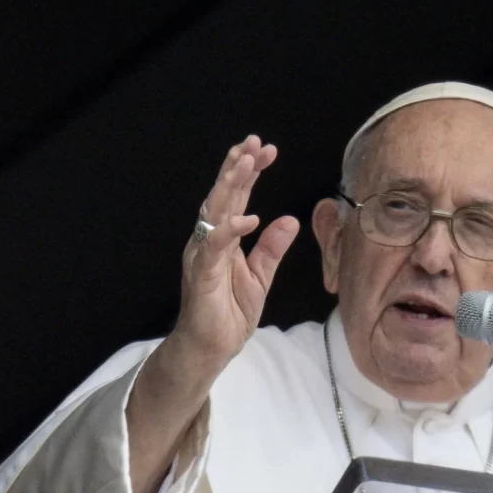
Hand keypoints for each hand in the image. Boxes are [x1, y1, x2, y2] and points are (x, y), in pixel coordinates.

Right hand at [126, 137, 298, 492]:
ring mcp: (202, 256)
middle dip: (238, 167)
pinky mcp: (202, 277)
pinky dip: (230, 231)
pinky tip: (248, 218)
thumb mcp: (260, 277)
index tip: (266, 149)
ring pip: (214, 212)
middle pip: (222, 195)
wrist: (209, 349)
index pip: (236, 197)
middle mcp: (207, 240)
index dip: (248, 172)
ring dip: (230, 186)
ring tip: (246, 164)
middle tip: (254, 143)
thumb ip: (272, 248)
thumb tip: (290, 219)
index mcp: (222, 238)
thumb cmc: (228, 313)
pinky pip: (215, 249)